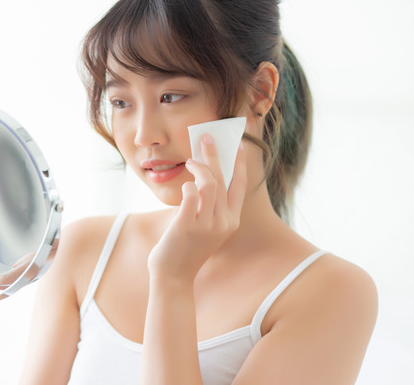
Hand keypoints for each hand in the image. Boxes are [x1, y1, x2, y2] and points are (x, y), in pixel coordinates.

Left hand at [147, 134, 247, 280]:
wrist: (174, 276)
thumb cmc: (186, 249)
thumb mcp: (205, 228)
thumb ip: (208, 207)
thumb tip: (203, 177)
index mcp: (231, 221)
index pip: (239, 186)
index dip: (239, 164)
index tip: (237, 146)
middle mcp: (223, 222)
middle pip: (223, 178)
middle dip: (215, 154)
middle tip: (206, 137)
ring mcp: (207, 224)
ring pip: (209, 183)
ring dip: (199, 167)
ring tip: (189, 160)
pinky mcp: (187, 225)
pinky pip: (191, 194)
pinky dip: (187, 185)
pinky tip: (184, 185)